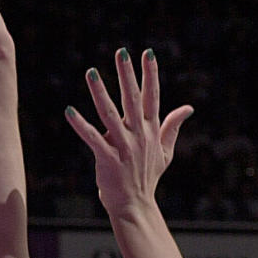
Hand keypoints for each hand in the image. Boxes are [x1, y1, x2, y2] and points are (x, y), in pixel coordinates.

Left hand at [64, 48, 192, 215]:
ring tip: (90, 71)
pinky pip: (92, 139)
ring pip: (110, 114)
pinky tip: (69, 111)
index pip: (153, 97)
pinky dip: (80, 125)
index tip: (147, 53)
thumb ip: (172, 126)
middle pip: (133, 99)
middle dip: (127, 75)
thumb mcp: (165, 151)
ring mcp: (123, 147)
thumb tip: (188, 108)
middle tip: (121, 52)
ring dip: (100, 92)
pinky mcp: (108, 159)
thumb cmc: (148, 176)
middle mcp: (139, 135)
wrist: (135, 205)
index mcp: (151, 131)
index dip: (150, 74)